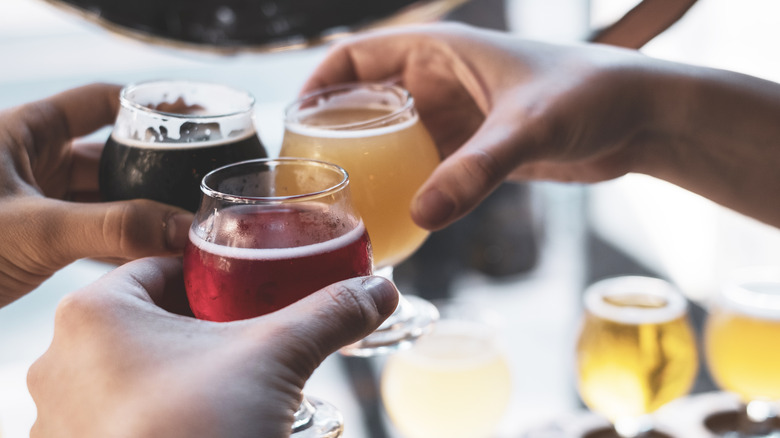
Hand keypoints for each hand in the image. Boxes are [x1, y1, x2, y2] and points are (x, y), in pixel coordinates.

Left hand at [0, 84, 192, 305]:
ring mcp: (34, 202)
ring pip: (104, 200)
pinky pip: (89, 234)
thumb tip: (182, 228)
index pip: (103, 103)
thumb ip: (114, 227)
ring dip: (140, 216)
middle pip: (112, 157)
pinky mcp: (33, 240)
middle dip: (155, 174)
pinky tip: (149, 260)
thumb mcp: (34, 228)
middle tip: (198, 189)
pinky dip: (119, 246)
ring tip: (182, 230)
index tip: (197, 123)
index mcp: (27, 132)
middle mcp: (33, 161)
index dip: (151, 107)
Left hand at [27, 257, 398, 437]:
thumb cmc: (197, 430)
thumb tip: (377, 290)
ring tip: (228, 382)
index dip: (213, 275)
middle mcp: (63, 360)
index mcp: (97, 313)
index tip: (246, 285)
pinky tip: (201, 421)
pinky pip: (121, 413)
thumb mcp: (277, 355)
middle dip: (203, 326)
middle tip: (246, 336)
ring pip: (133, 368)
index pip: (163, 267)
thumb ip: (329, 312)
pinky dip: (159, 409)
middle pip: (151, 319)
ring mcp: (64, 415)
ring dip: (180, 370)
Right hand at [303, 23, 779, 229]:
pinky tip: (392, 216)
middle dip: (335, 134)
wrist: (642, 117)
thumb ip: (477, 170)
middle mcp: (442, 80)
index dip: (319, 85)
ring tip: (340, 203)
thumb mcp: (530, 128)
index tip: (291, 124)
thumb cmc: (592, 95)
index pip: (358, 57)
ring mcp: (458, 116)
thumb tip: (421, 215)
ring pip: (394, 139)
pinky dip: (406, 187)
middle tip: (307, 177)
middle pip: (367, 103)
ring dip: (370, 166)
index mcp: (442, 51)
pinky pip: (427, 166)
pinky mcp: (477, 148)